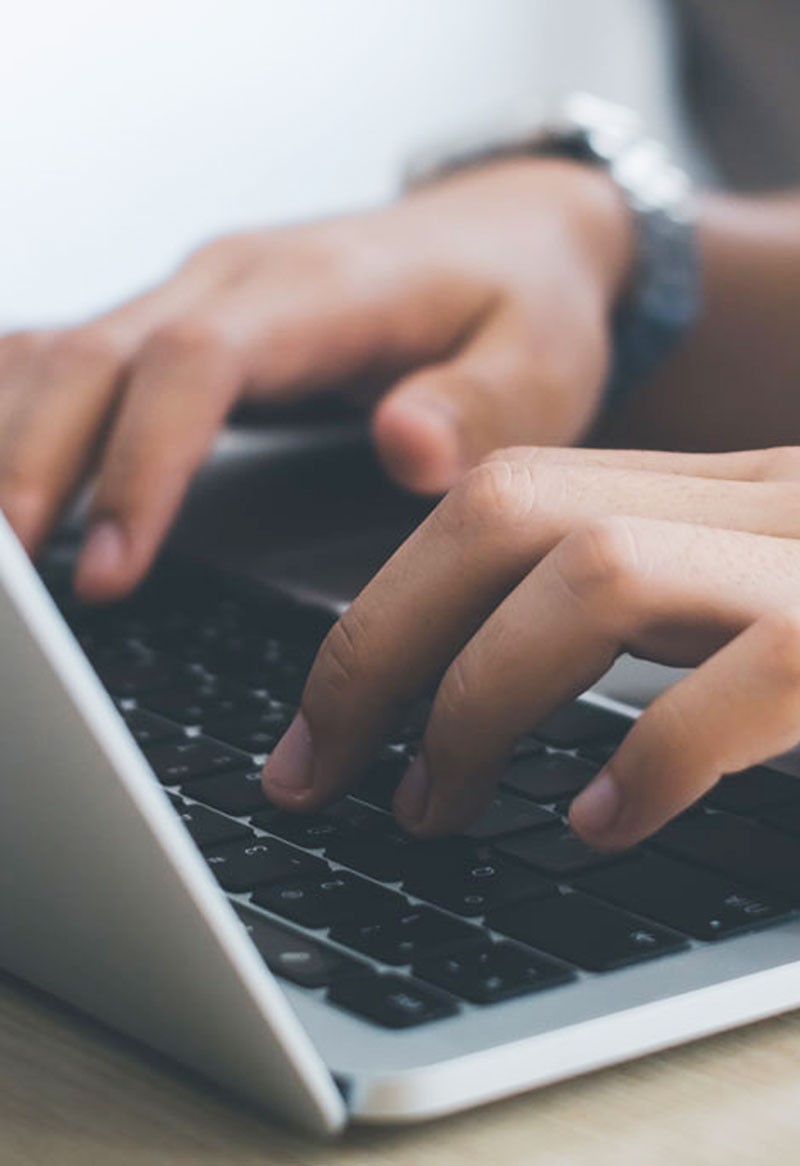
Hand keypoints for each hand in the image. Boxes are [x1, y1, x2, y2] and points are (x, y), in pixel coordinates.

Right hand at [0, 159, 630, 600]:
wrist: (511, 236)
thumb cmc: (524, 304)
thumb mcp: (541, 360)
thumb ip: (479, 406)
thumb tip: (406, 446)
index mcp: (321, 290)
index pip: (197, 361)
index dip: (143, 461)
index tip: (113, 564)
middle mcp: (239, 280)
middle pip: (97, 357)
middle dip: (38, 465)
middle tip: (14, 582)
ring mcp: (199, 294)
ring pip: (64, 352)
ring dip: (14, 442)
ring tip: (1, 549)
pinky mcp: (185, 320)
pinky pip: (74, 355)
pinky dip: (23, 413)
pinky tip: (8, 475)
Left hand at [262, 444, 799, 850]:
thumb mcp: (760, 598)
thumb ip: (659, 613)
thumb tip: (485, 688)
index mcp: (716, 493)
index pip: (504, 501)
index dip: (387, 606)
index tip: (321, 717)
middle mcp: (757, 500)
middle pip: (506, 514)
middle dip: (381, 644)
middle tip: (322, 764)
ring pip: (594, 573)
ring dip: (479, 701)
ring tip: (435, 804)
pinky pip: (746, 675)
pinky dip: (653, 758)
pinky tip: (600, 823)